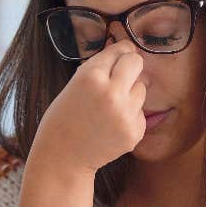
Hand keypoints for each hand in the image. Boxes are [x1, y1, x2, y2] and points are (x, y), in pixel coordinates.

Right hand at [32, 40, 146, 175]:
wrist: (63, 156)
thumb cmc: (65, 117)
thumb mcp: (75, 84)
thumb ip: (100, 67)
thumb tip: (127, 50)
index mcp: (91, 76)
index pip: (121, 50)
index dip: (120, 52)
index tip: (120, 56)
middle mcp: (111, 92)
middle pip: (137, 63)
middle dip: (129, 67)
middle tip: (119, 78)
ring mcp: (125, 114)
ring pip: (142, 88)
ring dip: (130, 93)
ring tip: (109, 107)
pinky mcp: (134, 132)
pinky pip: (141, 112)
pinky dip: (130, 115)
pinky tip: (112, 124)